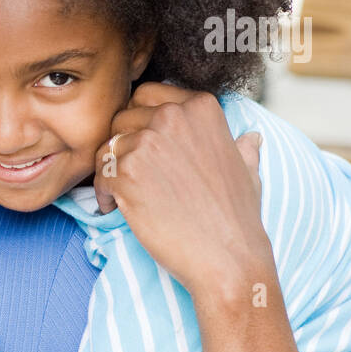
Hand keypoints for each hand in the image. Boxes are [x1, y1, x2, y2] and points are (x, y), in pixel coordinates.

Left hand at [93, 83, 269, 300]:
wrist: (228, 257)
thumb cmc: (237, 218)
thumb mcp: (247, 171)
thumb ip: (241, 148)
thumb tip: (251, 138)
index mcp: (201, 107)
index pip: (147, 94)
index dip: (140, 120)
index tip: (143, 144)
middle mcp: (173, 117)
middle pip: (122, 118)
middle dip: (123, 144)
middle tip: (130, 172)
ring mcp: (148, 143)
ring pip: (107, 147)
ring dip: (111, 170)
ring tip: (122, 194)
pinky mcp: (126, 173)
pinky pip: (99, 175)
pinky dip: (103, 193)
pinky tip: (116, 208)